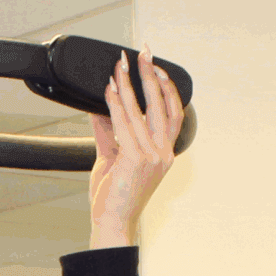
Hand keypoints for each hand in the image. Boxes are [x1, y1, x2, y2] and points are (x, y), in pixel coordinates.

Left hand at [88, 50, 184, 248]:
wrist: (110, 223)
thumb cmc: (113, 197)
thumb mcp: (112, 157)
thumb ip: (108, 130)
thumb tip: (101, 104)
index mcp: (164, 154)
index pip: (174, 114)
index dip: (168, 88)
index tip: (158, 67)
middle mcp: (162, 154)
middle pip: (162, 105)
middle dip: (151, 75)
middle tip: (142, 53)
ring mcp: (151, 157)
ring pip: (141, 111)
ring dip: (129, 84)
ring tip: (120, 66)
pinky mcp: (135, 159)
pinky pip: (124, 123)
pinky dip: (116, 103)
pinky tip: (109, 89)